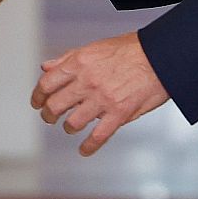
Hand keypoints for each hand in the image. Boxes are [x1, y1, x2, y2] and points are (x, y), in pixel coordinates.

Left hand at [31, 32, 169, 155]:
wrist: (161, 57)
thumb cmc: (130, 50)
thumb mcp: (94, 48)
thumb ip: (68, 59)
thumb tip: (46, 67)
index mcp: (79, 63)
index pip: (47, 83)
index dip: (38, 96)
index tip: (37, 102)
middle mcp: (87, 81)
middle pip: (55, 106)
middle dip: (48, 115)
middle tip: (50, 117)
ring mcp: (102, 99)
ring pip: (72, 123)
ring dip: (68, 128)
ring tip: (70, 127)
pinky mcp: (119, 114)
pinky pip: (98, 136)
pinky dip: (88, 147)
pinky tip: (84, 150)